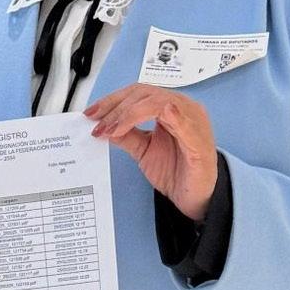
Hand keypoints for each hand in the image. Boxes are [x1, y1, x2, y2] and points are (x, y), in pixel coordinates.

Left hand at [85, 84, 216, 219]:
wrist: (195, 198)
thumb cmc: (176, 171)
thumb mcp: (143, 150)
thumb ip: (126, 135)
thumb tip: (104, 125)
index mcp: (172, 107)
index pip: (139, 92)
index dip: (113, 100)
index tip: (92, 113)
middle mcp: (184, 107)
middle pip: (144, 92)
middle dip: (115, 106)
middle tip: (97, 123)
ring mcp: (193, 119)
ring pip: (155, 100)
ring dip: (127, 113)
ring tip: (110, 129)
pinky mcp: (197, 137)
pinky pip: (176, 117)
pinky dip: (153, 116)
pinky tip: (132, 123)